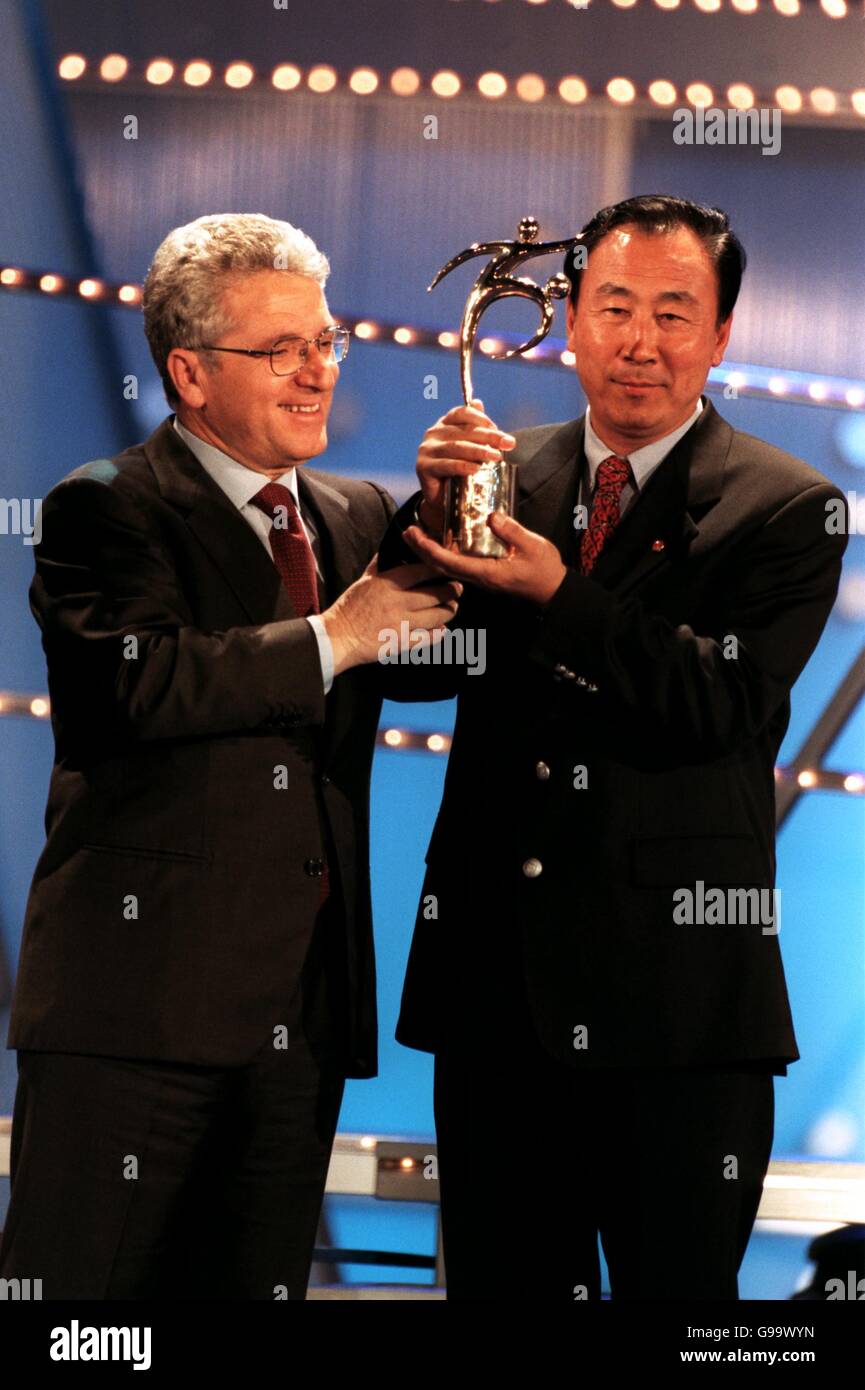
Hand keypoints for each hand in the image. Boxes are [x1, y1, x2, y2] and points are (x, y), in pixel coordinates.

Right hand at [321, 556, 462, 673]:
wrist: (337, 637)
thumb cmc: (349, 608)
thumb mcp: (363, 581)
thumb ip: (380, 565)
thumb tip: (390, 549)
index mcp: (388, 583)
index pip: (422, 571)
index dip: (439, 569)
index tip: (447, 568)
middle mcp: (398, 602)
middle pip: (437, 594)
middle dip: (452, 590)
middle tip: (456, 589)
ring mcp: (402, 624)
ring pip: (439, 615)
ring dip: (449, 611)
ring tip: (451, 608)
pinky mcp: (403, 643)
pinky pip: (430, 637)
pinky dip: (439, 633)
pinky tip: (441, 629)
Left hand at [402, 511, 566, 607]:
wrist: (552, 589)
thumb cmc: (544, 569)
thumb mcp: (533, 546)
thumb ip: (512, 531)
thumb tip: (491, 516)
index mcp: (486, 572)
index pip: (450, 562)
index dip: (431, 549)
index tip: (417, 535)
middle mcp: (478, 577)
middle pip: (441, 566)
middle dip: (422, 550)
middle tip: (407, 531)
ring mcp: (480, 576)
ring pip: (446, 566)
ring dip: (429, 551)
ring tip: (416, 535)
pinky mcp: (483, 573)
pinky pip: (457, 565)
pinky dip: (442, 553)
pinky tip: (438, 542)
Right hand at [416, 398, 515, 535]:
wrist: (443, 500)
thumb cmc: (459, 471)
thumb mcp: (470, 447)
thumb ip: (475, 427)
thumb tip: (479, 402)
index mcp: (445, 424)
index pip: (463, 413)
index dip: (483, 419)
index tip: (500, 431)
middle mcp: (434, 433)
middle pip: (464, 431)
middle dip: (489, 437)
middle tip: (508, 444)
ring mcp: (427, 450)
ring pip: (456, 447)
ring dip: (478, 451)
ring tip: (496, 457)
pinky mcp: (423, 467)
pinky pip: (445, 465)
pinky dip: (462, 466)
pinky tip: (475, 469)